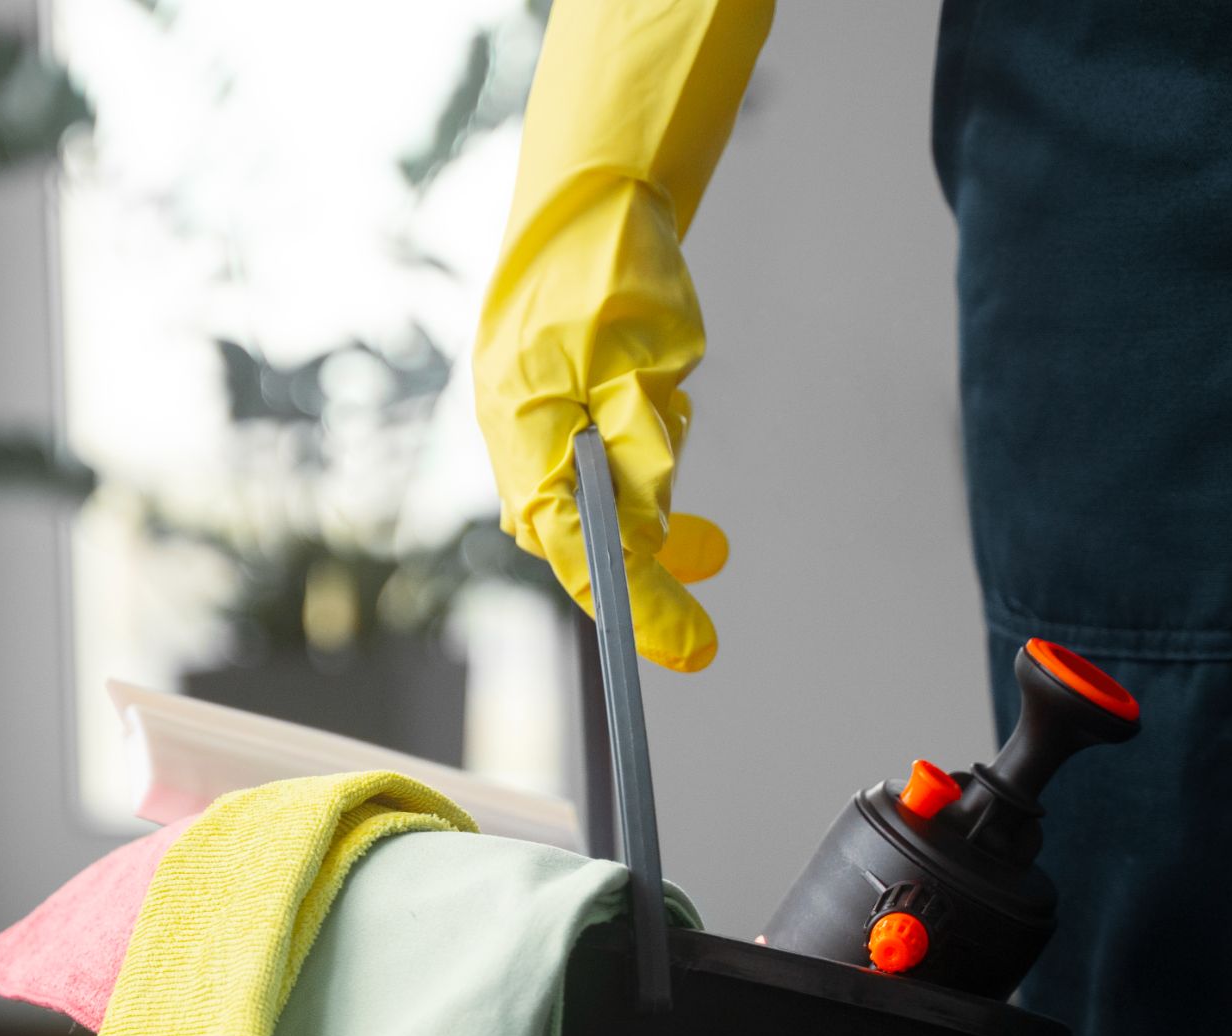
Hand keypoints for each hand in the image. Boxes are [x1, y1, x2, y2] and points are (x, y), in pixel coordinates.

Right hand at [470, 0, 775, 673]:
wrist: (583, 189)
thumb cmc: (609, 265)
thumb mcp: (643, 362)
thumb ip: (642, 452)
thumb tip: (650, 536)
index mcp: (528, 436)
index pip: (588, 553)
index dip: (642, 609)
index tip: (695, 650)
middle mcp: (520, 440)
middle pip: (587, 539)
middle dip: (652, 571)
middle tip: (711, 611)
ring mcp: (532, 424)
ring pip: (600, 501)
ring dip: (656, 511)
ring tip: (711, 529)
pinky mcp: (552, 405)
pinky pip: (597, 463)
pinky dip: (640, 473)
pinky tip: (664, 436)